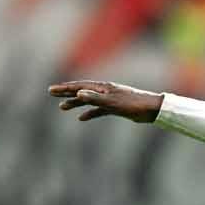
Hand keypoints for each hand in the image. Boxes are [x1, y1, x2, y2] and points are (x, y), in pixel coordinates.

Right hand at [48, 80, 162, 122]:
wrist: (152, 110)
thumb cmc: (133, 105)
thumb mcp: (112, 103)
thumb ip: (95, 98)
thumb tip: (78, 94)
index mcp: (102, 88)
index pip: (79, 86)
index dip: (65, 88)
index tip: (51, 90)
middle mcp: (105, 91)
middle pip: (82, 91)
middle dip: (66, 92)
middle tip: (51, 93)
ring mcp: (110, 99)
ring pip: (88, 101)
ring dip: (75, 103)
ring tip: (62, 107)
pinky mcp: (116, 108)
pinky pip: (98, 110)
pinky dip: (89, 113)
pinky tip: (81, 118)